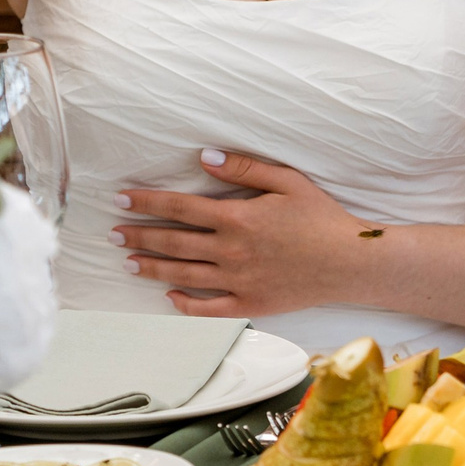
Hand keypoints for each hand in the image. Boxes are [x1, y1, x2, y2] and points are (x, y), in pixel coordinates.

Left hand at [111, 150, 378, 317]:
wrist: (351, 262)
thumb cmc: (322, 217)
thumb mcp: (288, 181)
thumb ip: (245, 169)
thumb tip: (205, 157)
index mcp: (238, 217)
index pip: (180, 207)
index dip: (147, 202)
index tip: (122, 199)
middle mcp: (231, 250)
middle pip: (173, 242)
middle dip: (139, 236)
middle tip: (112, 233)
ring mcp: (238, 280)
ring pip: (183, 274)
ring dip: (151, 267)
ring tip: (128, 262)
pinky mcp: (250, 303)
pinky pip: (208, 308)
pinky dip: (184, 304)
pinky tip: (168, 296)